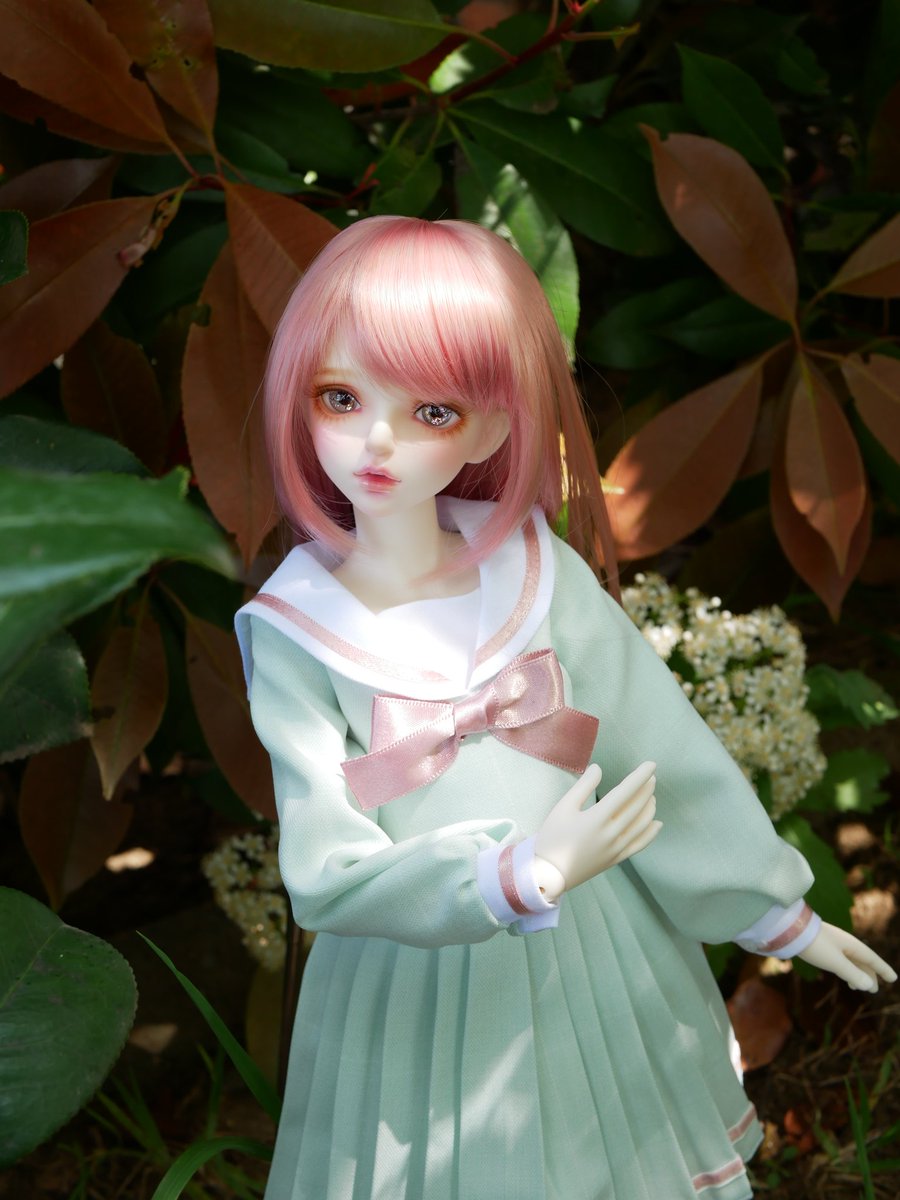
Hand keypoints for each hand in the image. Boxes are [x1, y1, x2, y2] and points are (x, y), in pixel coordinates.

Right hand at [534, 761, 660, 893]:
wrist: (549, 874)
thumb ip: (583, 786)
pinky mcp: (616, 859)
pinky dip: (651, 833)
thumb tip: (598, 768)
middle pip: (636, 806)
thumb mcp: (563, 807)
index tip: (651, 765)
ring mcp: (616, 848)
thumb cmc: (553, 837)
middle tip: (652, 777)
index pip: (626, 792)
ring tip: (652, 796)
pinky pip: (639, 845)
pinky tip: (657, 824)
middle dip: (646, 789)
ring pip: (641, 824)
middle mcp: (611, 833)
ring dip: (649, 808)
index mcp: (597, 817)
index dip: (640, 776)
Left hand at [798, 923, 895, 992]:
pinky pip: (841, 960)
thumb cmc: (815, 945)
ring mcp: (834, 944)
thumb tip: (869, 985)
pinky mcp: (823, 946)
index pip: (872, 959)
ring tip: (857, 987)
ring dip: (857, 974)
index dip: (883, 970)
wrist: (791, 929)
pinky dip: (846, 970)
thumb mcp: (835, 962)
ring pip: (851, 961)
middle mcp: (845, 943)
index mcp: (852, 945)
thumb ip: (853, 974)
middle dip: (869, 975)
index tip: (893, 979)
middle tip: (874, 990)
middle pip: (863, 961)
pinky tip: (843, 976)